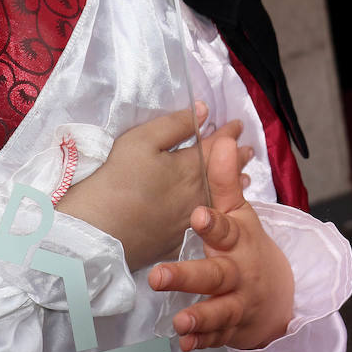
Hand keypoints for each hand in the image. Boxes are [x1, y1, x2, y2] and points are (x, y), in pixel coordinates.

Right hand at [55, 103, 251, 270]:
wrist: (101, 232)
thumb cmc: (118, 178)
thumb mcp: (141, 140)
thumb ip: (175, 125)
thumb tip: (204, 112)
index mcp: (190, 167)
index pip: (214, 145)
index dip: (227, 133)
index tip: (238, 124)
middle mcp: (197, 193)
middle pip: (221, 172)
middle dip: (236, 158)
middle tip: (250, 150)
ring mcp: (189, 220)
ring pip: (217, 198)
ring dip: (232, 185)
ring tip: (245, 177)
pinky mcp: (177, 239)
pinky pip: (206, 221)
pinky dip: (216, 209)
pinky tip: (218, 211)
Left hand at [147, 136, 294, 350]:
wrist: (277, 295)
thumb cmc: (248, 245)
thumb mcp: (239, 212)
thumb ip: (223, 180)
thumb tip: (222, 138)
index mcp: (238, 239)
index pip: (225, 228)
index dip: (213, 223)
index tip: (197, 215)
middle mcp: (238, 271)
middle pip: (216, 275)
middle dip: (189, 276)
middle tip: (159, 276)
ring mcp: (235, 302)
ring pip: (217, 310)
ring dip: (198, 316)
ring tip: (178, 320)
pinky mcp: (230, 327)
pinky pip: (216, 336)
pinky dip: (202, 340)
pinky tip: (184, 342)